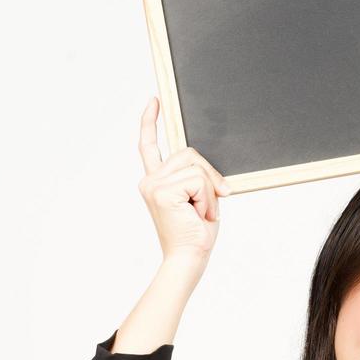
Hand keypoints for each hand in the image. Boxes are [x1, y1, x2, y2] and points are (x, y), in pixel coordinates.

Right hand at [137, 96, 231, 260]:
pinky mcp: (161, 190)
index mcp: (156, 181)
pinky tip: (199, 215)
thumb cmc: (195, 234)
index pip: (149, 145)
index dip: (150, 122)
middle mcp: (149, 180)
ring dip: (209, 192)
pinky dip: (207, 199)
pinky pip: (198, 180)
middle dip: (209, 177)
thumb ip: (197, 178)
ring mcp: (153, 184)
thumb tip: (206, 168)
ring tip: (201, 214)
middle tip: (208, 207)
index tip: (154, 101)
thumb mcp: (201, 198)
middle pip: (189, 153)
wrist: (189, 258)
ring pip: (196, 167)